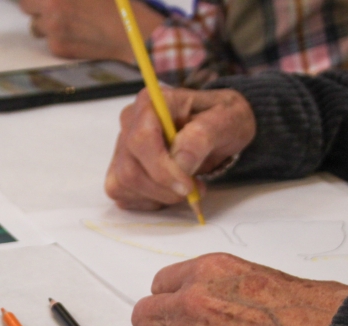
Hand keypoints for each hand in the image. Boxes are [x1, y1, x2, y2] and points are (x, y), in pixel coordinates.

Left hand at [19, 0, 162, 61]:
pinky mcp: (57, 46)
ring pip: (34, 24)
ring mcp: (52, 26)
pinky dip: (57, 38)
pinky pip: (47, 41)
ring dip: (45, 22)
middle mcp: (52, 3)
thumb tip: (49, 0)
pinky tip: (76, 35)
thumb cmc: (113, 5)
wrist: (129, 33)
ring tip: (68, 22)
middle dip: (36, 5)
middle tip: (52, 7)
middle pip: (25, 3)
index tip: (38, 2)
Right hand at [106, 87, 255, 209]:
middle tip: (193, 189)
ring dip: (159, 196)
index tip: (187, 185)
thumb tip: (180, 161)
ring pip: (125, 185)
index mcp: (152, 102)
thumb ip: (203, 136)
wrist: (216, 129)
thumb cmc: (220, 120)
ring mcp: (122, 147)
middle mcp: (130, 122)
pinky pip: (125, 195)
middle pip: (130, 169)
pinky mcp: (120, 169)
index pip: (142, 139)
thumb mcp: (227, 120)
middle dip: (164, 188)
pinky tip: (170, 190)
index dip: (162, 169)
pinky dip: (150, 200)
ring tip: (186, 187)